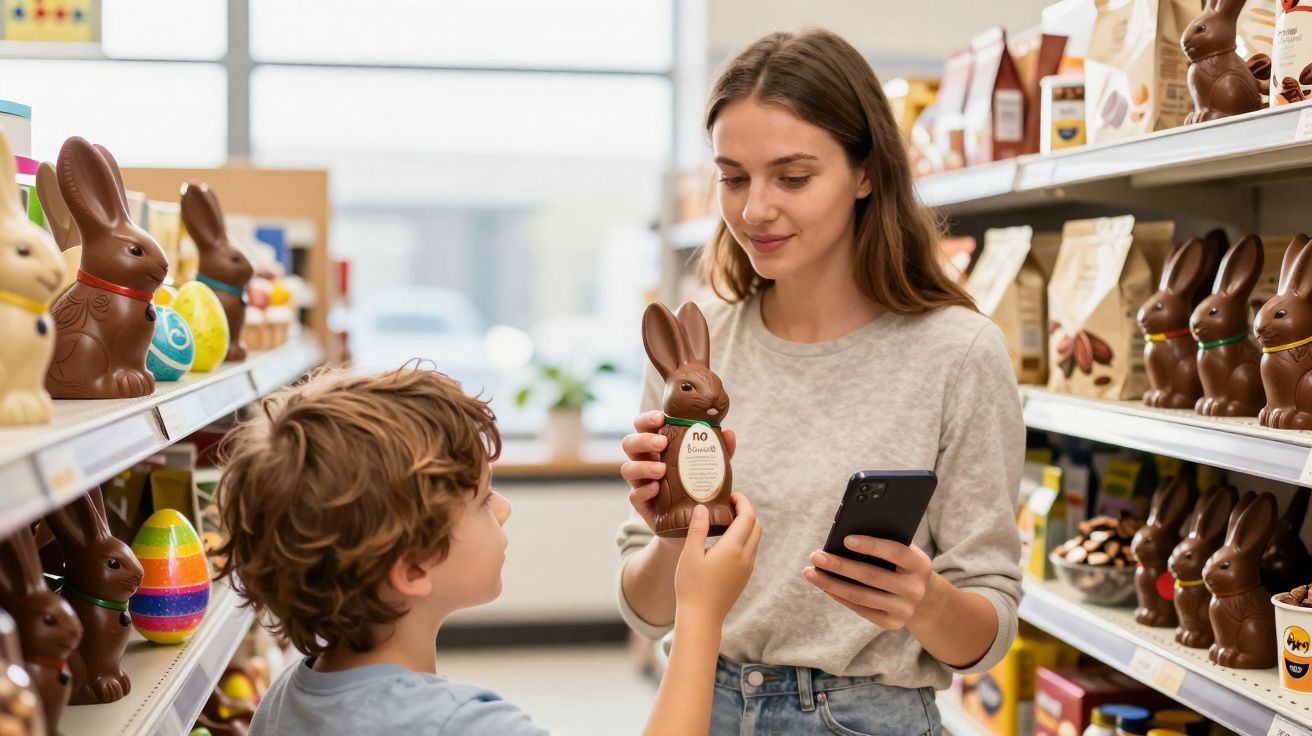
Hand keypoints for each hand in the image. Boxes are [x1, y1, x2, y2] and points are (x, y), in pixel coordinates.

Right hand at [621, 410, 736, 547]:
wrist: (693, 524)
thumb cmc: (699, 487)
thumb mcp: (711, 467)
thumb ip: (720, 451)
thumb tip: (729, 433)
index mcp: (657, 447)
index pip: (643, 426)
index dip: (647, 419)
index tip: (661, 418)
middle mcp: (645, 462)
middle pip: (629, 444)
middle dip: (643, 440)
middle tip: (662, 444)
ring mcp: (641, 483)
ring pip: (628, 468)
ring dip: (643, 466)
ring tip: (662, 470)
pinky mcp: (642, 504)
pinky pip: (634, 495)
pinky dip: (644, 490)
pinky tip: (657, 489)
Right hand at [675, 493, 760, 622]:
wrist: (701, 618)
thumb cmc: (692, 586)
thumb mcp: (690, 554)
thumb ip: (697, 528)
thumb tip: (702, 507)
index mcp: (733, 548)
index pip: (748, 517)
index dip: (742, 502)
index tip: (730, 495)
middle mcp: (745, 557)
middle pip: (756, 526)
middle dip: (746, 511)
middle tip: (728, 505)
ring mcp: (747, 568)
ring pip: (755, 539)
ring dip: (746, 525)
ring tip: (726, 520)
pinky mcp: (744, 577)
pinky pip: (750, 551)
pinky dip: (744, 539)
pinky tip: (725, 541)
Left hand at [802, 535, 934, 629]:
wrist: (925, 600)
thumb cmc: (904, 566)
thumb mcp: (904, 554)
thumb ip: (884, 545)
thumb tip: (842, 541)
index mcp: (920, 565)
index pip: (895, 552)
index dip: (871, 546)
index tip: (845, 539)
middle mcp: (914, 589)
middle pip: (871, 576)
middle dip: (840, 566)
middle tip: (816, 556)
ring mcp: (903, 609)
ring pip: (860, 595)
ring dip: (831, 583)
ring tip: (810, 572)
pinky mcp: (890, 623)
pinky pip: (859, 608)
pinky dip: (838, 595)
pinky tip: (823, 585)